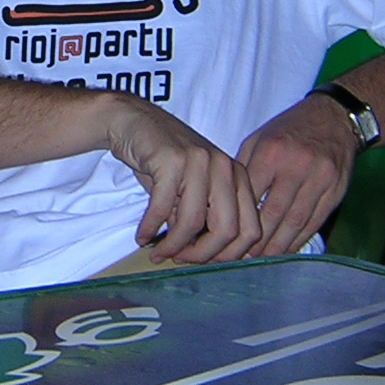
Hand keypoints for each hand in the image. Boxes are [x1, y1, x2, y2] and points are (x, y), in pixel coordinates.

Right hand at [105, 96, 261, 264]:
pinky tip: (142, 237)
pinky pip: (162, 209)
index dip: (227, 255)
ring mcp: (199, 161)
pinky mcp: (170, 160)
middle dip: (201, 256)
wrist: (134, 122)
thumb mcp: (194, 188)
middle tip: (179, 261)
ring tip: (157, 253)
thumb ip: (206, 218)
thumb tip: (206, 259)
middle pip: (227, 231)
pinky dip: (150, 229)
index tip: (204, 262)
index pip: (250, 230)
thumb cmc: (164, 160)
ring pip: (193, 223)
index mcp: (238, 176)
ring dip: (172, 246)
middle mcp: (224, 167)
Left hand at [235, 94, 360, 256]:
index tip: (223, 237)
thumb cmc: (289, 129)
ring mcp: (319, 181)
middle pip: (272, 215)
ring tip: (261, 259)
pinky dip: (298, 240)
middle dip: (255, 241)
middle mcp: (295, 167)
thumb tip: (224, 202)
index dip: (236, 220)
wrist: (334, 118)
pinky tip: (285, 250)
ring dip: (276, 247)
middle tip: (240, 257)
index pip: (249, 196)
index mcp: (271, 153)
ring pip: (294, 223)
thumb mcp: (259, 139)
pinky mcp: (335, 192)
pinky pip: (314, 223)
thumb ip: (243, 169)